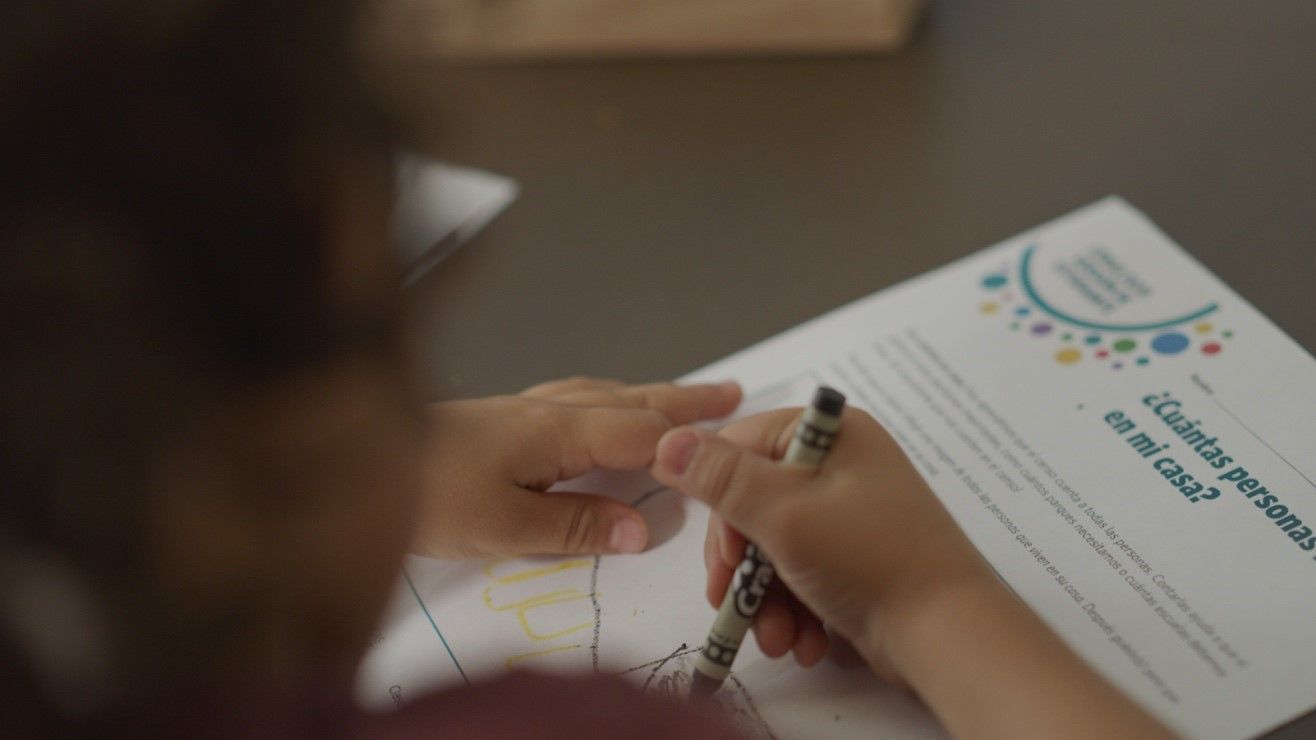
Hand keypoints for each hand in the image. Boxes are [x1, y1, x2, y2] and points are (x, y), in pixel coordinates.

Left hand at [414, 377, 740, 558]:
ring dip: (648, 395)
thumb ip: (575, 525)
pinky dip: (608, 397)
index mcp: (556, 432)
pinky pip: (576, 397)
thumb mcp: (502, 526)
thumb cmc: (422, 495)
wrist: (349, 461)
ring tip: (680, 398)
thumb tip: (642, 528)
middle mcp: (546, 410)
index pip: (640, 434)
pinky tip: (599, 404)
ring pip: (603, 394)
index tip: (734, 438)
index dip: (687, 441)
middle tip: (730, 393)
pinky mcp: (501, 416)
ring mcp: (522, 408)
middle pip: (630, 401)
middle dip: (682, 400)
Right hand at [651, 407, 992, 677]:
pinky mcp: (854, 556)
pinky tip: (801, 640)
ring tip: (776, 638)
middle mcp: (840, 465)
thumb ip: (720, 478)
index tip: (721, 554)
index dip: (719, 503)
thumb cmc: (872, 560)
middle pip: (752, 504)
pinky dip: (792, 608)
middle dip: (740, 566)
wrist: (948, 635)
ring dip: (764, 598)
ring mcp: (849, 512)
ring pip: (772, 546)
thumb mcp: (784, 514)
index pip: (741, 446)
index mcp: (829, 434)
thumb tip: (665, 440)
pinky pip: (801, 572)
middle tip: (733, 603)